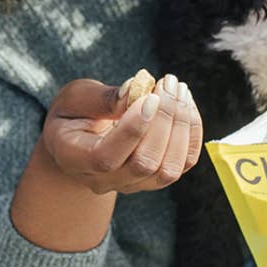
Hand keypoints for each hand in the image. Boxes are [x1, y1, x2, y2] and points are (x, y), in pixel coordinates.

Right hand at [42, 73, 201, 194]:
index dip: (133, 129)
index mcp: (75, 159)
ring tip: (178, 89)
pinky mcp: (155, 178)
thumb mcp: (75, 98)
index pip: (107, 157)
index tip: (150, 96)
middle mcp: (104, 181)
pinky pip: (183, 164)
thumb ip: (101, 98)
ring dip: (182, 126)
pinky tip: (186, 104)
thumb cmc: (74, 114)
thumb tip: (135, 89)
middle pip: (144, 164)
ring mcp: (133, 184)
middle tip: (168, 82)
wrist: (79, 141)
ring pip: (168, 169)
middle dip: (164, 119)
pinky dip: (192, 133)